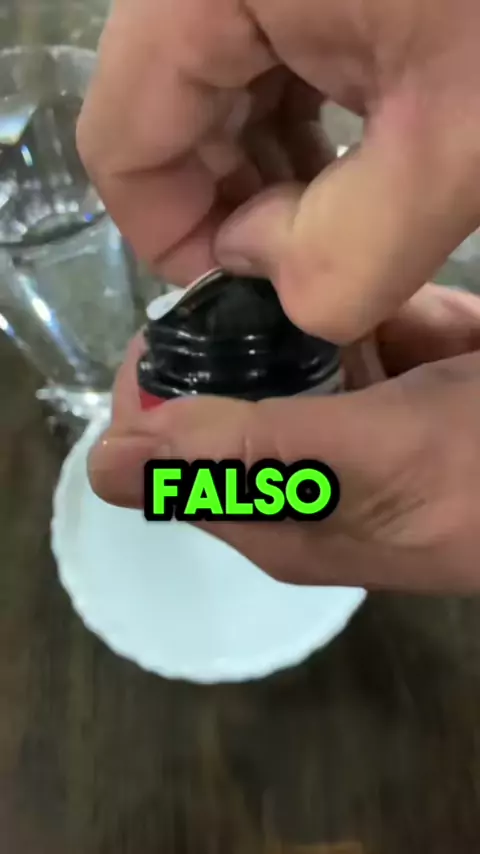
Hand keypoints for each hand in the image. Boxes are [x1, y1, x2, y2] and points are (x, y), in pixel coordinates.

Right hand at [78, 0, 479, 341]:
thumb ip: (343, 253)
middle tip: (302, 266)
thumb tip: (256, 271)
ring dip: (264, 168)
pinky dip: (296, 116)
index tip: (250, 297)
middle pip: (163, 110)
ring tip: (334, 220)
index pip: (123, 139)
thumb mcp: (460, 150)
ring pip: (212, 83)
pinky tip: (351, 156)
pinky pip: (260, 46)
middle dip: (229, 205)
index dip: (175, 242)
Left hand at [88, 285, 479, 592]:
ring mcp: (357, 425)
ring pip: (293, 351)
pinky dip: (391, 316)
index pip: (167, 459)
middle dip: (251, 333)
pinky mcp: (402, 387)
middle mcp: (305, 476)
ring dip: (331, 318)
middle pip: (229, 394)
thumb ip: (244, 458)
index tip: (174, 321)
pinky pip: (361, 335)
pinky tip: (433, 325)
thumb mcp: (370, 462)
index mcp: (278, 515)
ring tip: (383, 313)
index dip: (153, 393)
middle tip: (275, 278)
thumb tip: (103, 466)